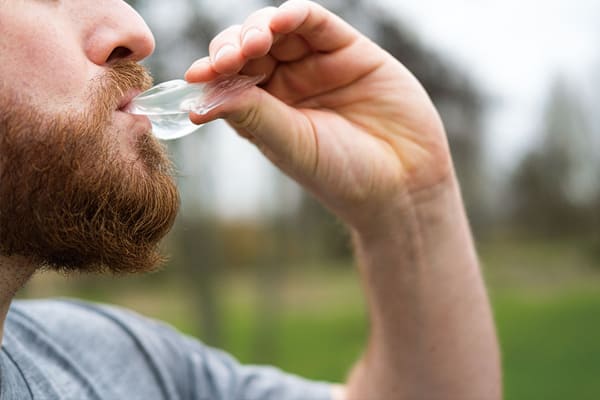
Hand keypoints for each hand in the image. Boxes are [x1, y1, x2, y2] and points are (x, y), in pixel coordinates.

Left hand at [185, 0, 452, 230]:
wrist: (403, 184)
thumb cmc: (343, 175)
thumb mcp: (290, 144)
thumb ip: (250, 114)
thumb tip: (196, 103)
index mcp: (267, 111)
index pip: (230, 79)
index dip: (212, 72)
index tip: (197, 74)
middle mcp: (289, 85)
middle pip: (250, 49)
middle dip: (234, 47)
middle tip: (228, 58)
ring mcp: (318, 66)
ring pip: (279, 30)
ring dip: (261, 28)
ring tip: (255, 42)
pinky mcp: (350, 51)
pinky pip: (317, 23)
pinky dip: (298, 15)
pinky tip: (284, 20)